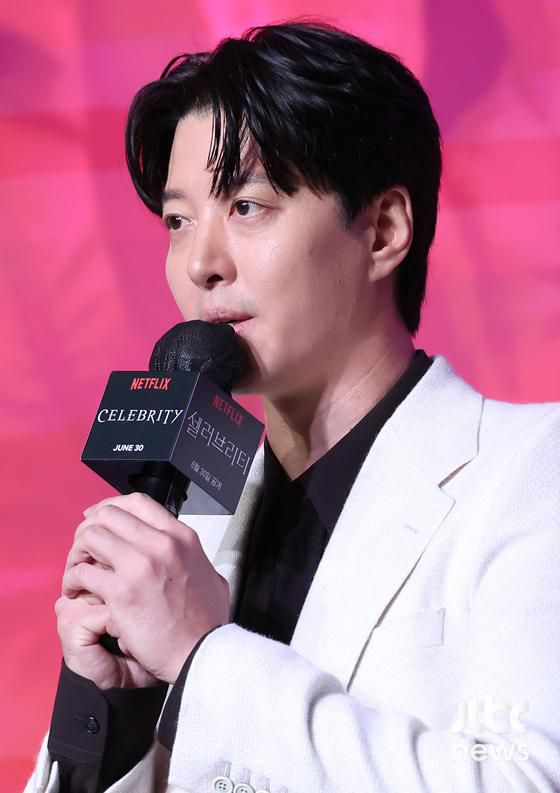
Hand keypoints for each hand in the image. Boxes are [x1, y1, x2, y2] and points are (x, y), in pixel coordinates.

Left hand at [62, 492, 229, 683]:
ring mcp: (139, 565)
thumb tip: (190, 559)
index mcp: (180, 537)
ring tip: (77, 571)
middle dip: (89, 528)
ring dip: (77, 552)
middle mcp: (160, 543)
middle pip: (108, 514)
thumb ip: (195, 560)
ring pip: (90, 537)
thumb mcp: (211, 576)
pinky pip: (82, 572)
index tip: (97, 518)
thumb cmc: (206, 621)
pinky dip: (72, 580)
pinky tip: (75, 591)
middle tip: (84, 549)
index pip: (137, 502)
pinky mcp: (120, 592)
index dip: (110, 506)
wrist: (202, 653)